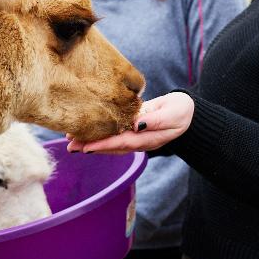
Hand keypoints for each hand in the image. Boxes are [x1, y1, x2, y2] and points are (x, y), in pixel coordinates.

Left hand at [67, 92, 194, 154]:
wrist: (188, 111)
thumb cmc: (182, 111)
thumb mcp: (173, 114)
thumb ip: (155, 120)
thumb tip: (137, 124)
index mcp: (148, 138)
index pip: (122, 143)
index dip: (103, 145)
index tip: (85, 147)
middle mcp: (138, 140)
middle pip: (111, 146)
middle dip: (90, 146)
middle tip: (70, 145)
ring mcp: (134, 135)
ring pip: (110, 140)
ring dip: (91, 141)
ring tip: (70, 139)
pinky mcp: (131, 127)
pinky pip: (113, 132)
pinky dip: (99, 133)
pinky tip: (85, 130)